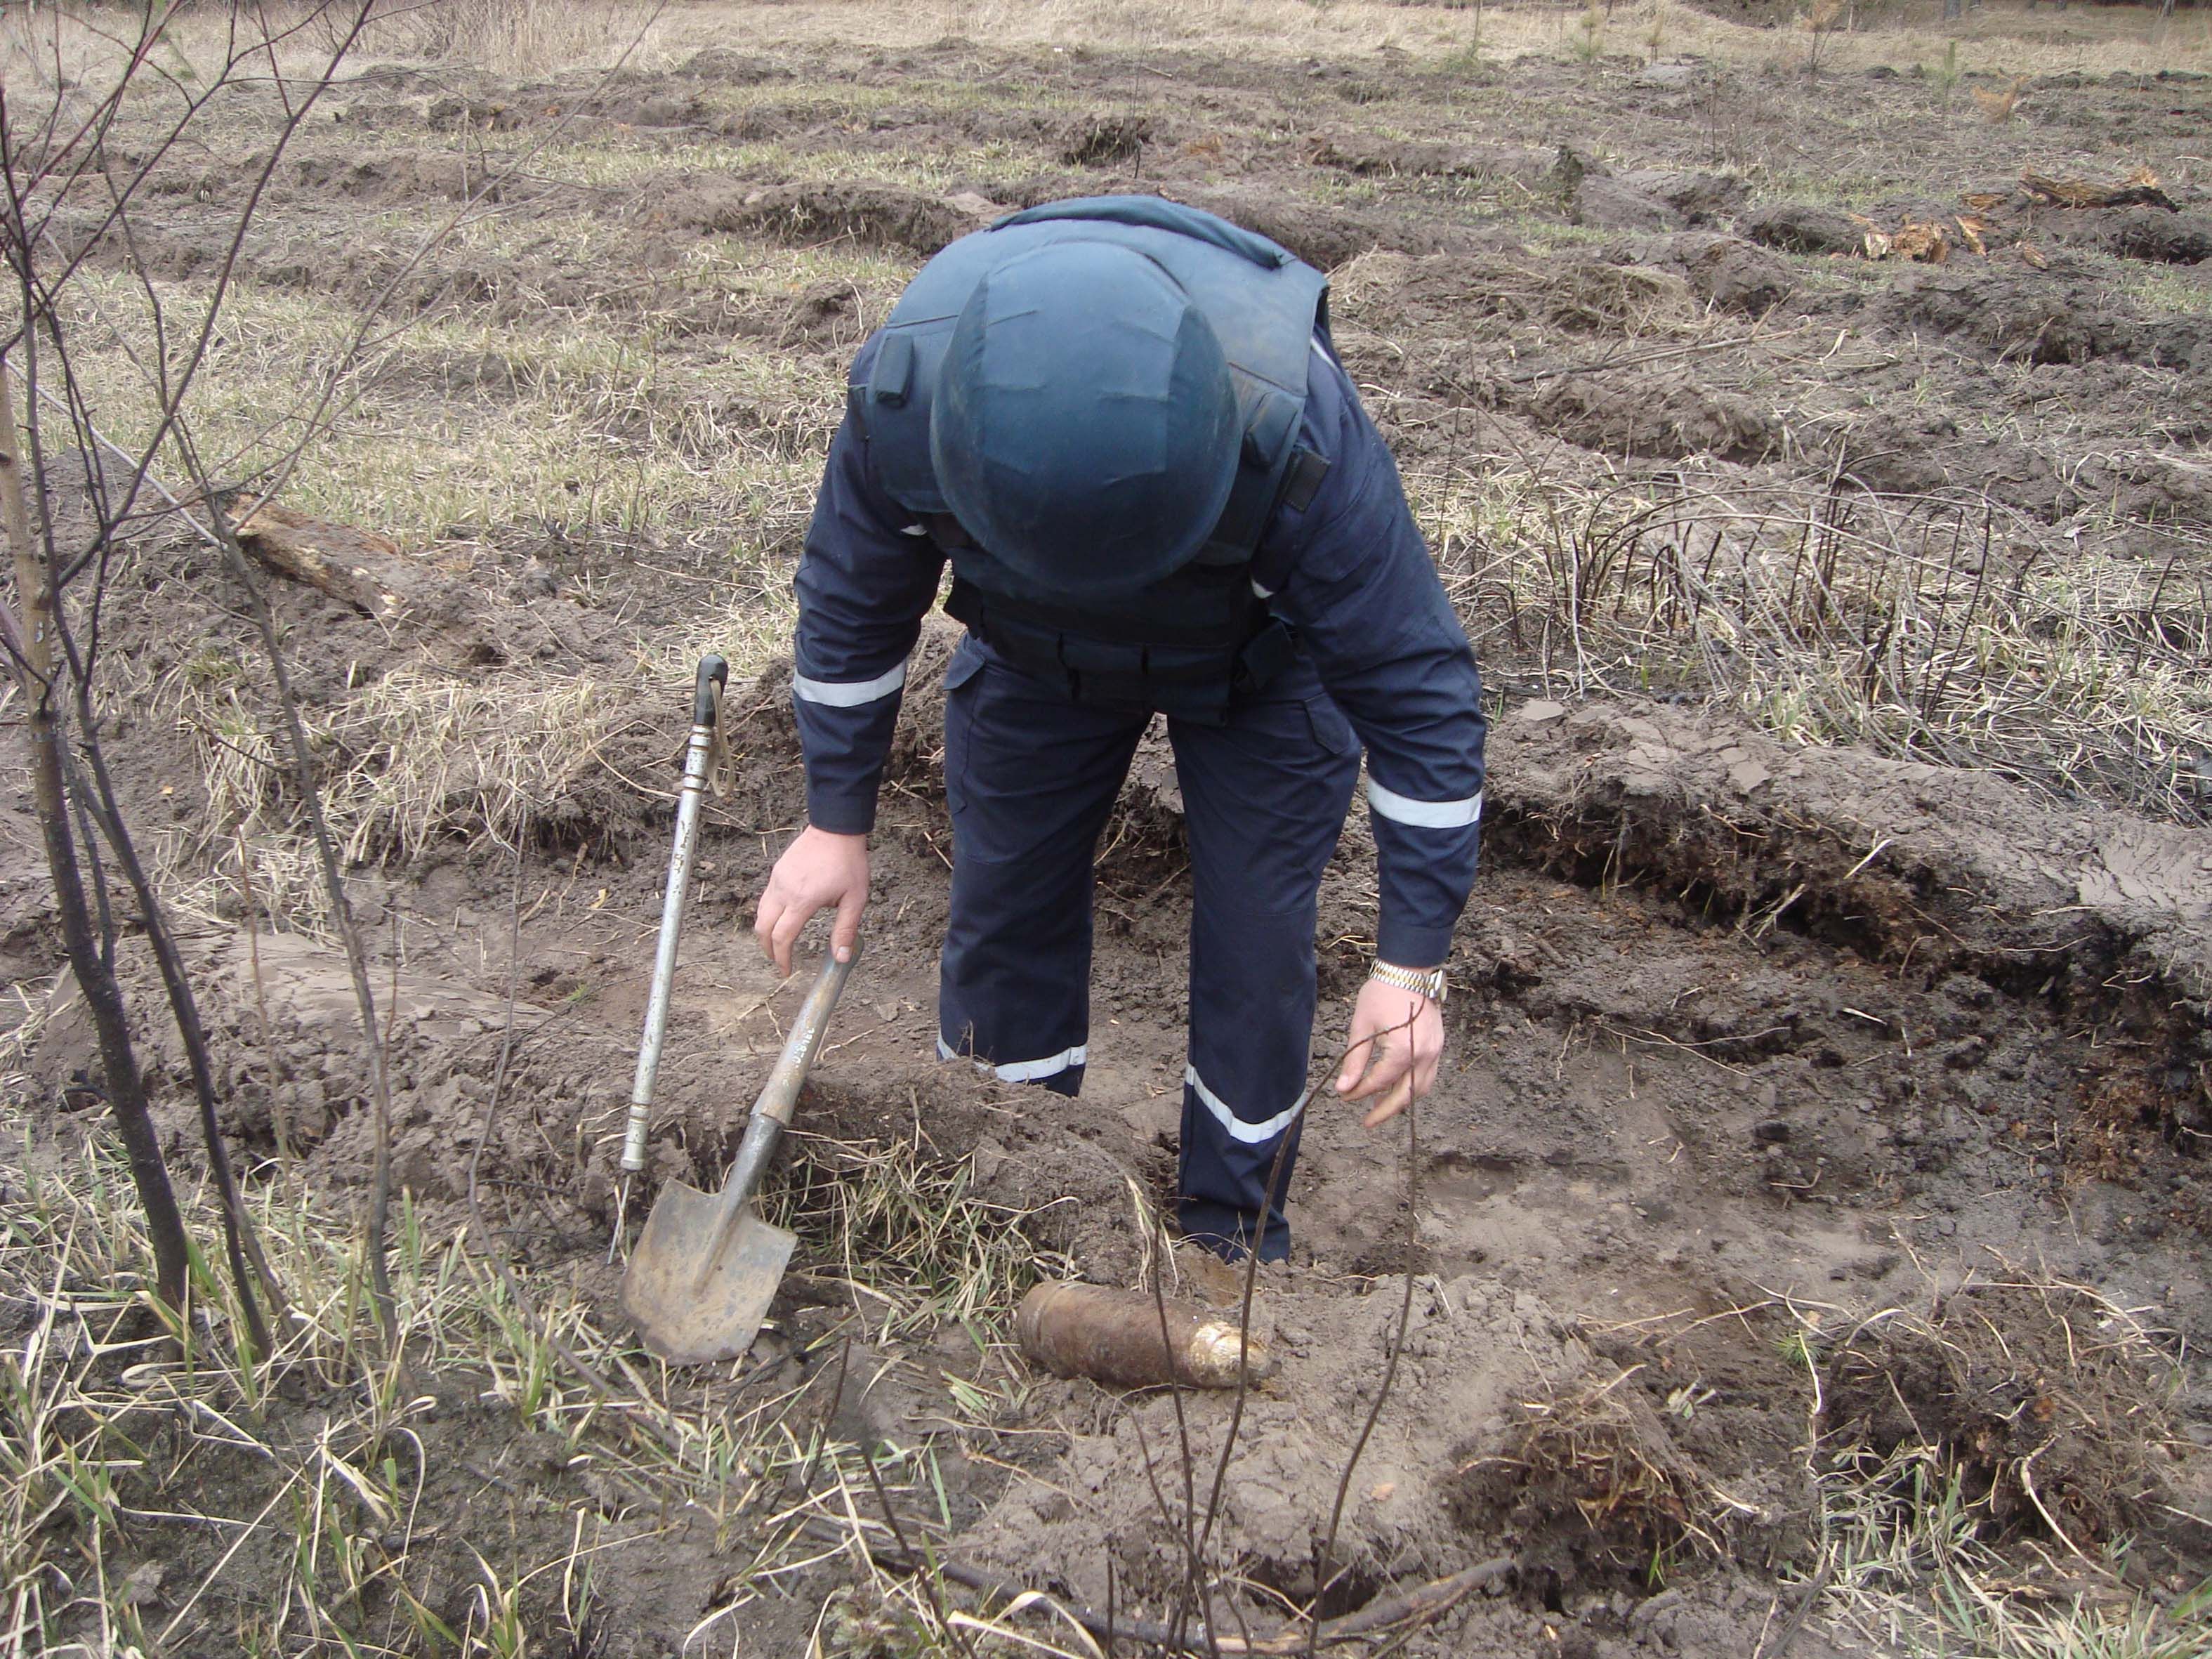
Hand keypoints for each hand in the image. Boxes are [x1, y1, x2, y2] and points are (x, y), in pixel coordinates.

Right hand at [753, 826, 867, 976]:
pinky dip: (768, 916)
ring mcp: (777, 880)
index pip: (782, 937)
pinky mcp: (777, 872)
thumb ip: (845, 930)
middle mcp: (783, 891)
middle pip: (763, 928)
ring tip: (778, 945)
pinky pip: (765, 900)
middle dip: (769, 950)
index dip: (782, 958)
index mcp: (802, 900)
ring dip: (766, 933)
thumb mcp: (855, 899)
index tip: (787, 972)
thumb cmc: (849, 863)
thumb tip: (840, 959)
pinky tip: (781, 921)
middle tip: (780, 962)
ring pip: (760, 913)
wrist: (836, 829)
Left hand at [1334, 972, 1443, 1128]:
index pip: (1379, 1082)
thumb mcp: (1362, 1026)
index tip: (1344, 1096)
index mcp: (1403, 1050)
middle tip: (1367, 1122)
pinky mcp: (1438, 1046)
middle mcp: (1423, 1055)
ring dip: (1402, 1101)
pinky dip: (1413, 1086)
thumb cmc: (1382, 993)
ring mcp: (1435, 1051)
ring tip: (1381, 1107)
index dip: (1360, 1092)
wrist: (1409, 970)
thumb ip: (1354, 1060)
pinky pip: (1428, 1075)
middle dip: (1385, 1111)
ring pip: (1422, 1088)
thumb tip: (1344, 1088)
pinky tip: (1397, 1087)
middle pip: (1405, 1095)